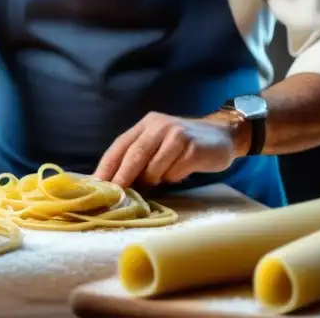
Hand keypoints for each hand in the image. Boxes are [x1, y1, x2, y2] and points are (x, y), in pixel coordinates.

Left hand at [93, 111, 244, 187]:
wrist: (222, 135)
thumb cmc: (184, 145)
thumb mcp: (159, 143)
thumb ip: (140, 157)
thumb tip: (117, 184)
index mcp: (146, 124)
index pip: (120, 145)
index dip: (107, 166)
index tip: (96, 185)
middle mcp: (159, 126)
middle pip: (134, 154)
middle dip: (122, 177)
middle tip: (114, 195)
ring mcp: (177, 135)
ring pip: (154, 168)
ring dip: (154, 180)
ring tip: (162, 179)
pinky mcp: (193, 148)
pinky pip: (174, 172)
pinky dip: (173, 178)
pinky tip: (181, 172)